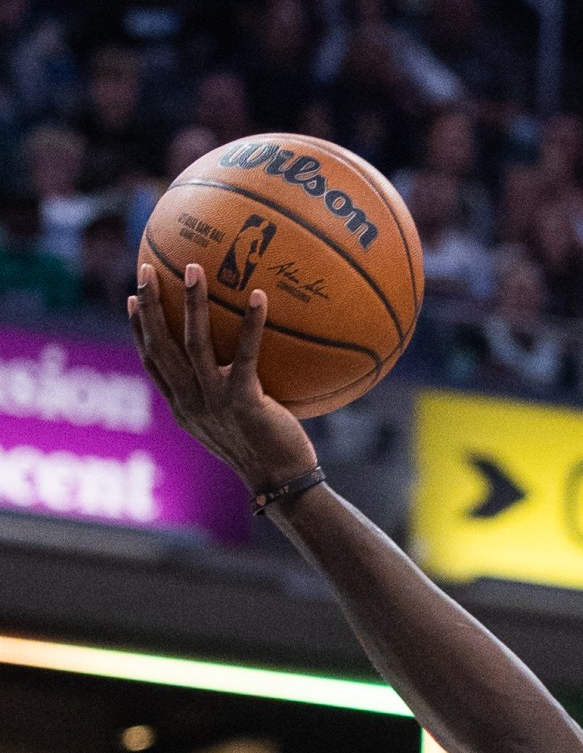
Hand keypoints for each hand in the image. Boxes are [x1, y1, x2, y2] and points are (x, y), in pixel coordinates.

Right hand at [127, 263, 316, 491]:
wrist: (280, 484)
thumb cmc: (266, 451)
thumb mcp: (233, 423)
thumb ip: (225, 395)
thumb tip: (239, 365)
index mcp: (181, 407)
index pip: (151, 362)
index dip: (139, 329)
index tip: (133, 298)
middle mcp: (189, 402)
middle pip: (160, 345)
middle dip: (151, 305)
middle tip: (147, 269)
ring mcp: (212, 402)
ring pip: (193, 344)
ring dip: (192, 302)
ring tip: (195, 268)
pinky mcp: (242, 402)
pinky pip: (244, 355)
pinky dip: (251, 323)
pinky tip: (258, 296)